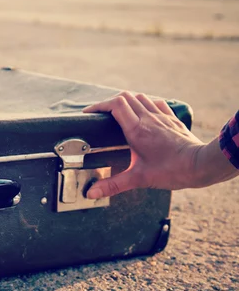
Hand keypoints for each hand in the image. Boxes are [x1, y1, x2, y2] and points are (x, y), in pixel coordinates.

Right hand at [82, 91, 237, 198]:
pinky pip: (156, 103)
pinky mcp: (172, 119)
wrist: (200, 165)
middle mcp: (148, 118)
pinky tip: (143, 111)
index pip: (115, 105)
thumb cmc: (171, 170)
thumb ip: (112, 185)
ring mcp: (161, 116)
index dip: (98, 106)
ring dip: (127, 101)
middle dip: (109, 103)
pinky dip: (144, 103)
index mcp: (137, 129)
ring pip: (140, 97)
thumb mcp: (138, 179)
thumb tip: (91, 193)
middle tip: (100, 114)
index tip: (88, 113)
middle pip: (125, 97)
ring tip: (118, 112)